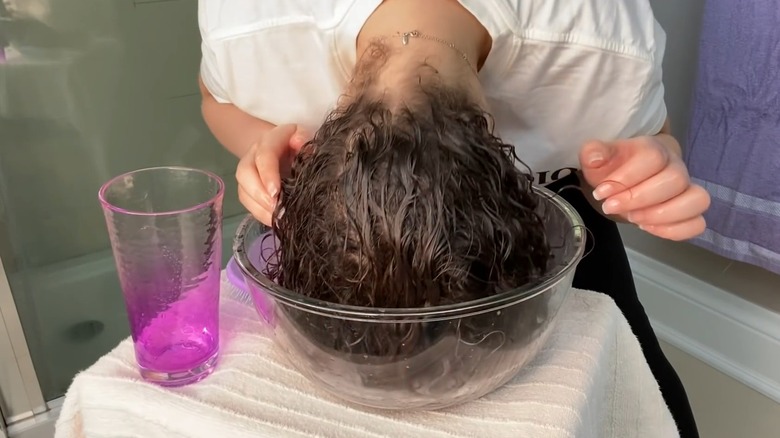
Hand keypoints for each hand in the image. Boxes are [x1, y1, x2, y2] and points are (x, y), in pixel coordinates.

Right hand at [236, 124, 309, 225]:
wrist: (285, 146)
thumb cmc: (299, 143)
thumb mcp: (305, 137)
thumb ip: (305, 140)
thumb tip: (303, 147)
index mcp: (269, 140)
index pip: (264, 154)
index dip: (267, 173)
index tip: (276, 192)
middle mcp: (253, 155)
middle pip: (245, 173)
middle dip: (258, 194)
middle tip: (275, 208)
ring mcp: (249, 173)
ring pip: (243, 191)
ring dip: (259, 208)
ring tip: (276, 219)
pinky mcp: (249, 189)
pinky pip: (248, 203)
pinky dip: (260, 214)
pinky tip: (274, 221)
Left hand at [579, 134, 709, 240]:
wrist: (628, 176)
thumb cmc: (615, 167)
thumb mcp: (598, 159)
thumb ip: (594, 153)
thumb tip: (594, 156)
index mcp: (653, 149)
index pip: (653, 157)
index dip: (626, 178)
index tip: (601, 193)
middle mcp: (676, 167)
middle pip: (676, 179)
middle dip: (638, 199)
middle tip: (611, 207)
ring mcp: (687, 190)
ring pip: (697, 200)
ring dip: (661, 215)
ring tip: (633, 218)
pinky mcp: (690, 212)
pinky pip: (697, 224)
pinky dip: (674, 230)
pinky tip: (648, 227)